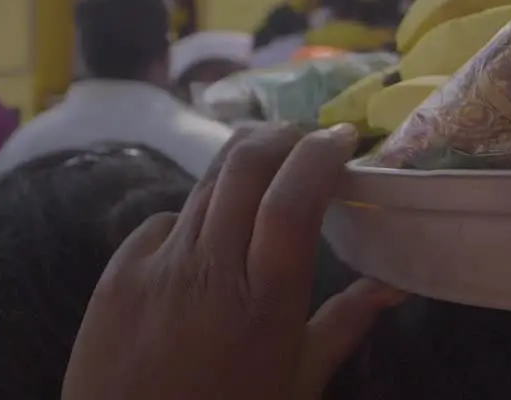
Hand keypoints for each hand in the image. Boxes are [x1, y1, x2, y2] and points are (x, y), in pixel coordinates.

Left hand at [62, 123, 406, 399]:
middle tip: (307, 138)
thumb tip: (395, 284)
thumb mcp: (297, 384)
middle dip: (282, 135)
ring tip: (267, 172)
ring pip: (206, 183)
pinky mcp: (116, 272)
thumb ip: (344, 324)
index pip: (293, 199)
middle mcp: (209, 271)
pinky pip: (165, 221)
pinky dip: (196, 217)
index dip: (320, 154)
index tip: (344, 138)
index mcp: (265, 303)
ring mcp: (156, 266)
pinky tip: (207, 242)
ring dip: (243, 165)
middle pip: (245, 165)